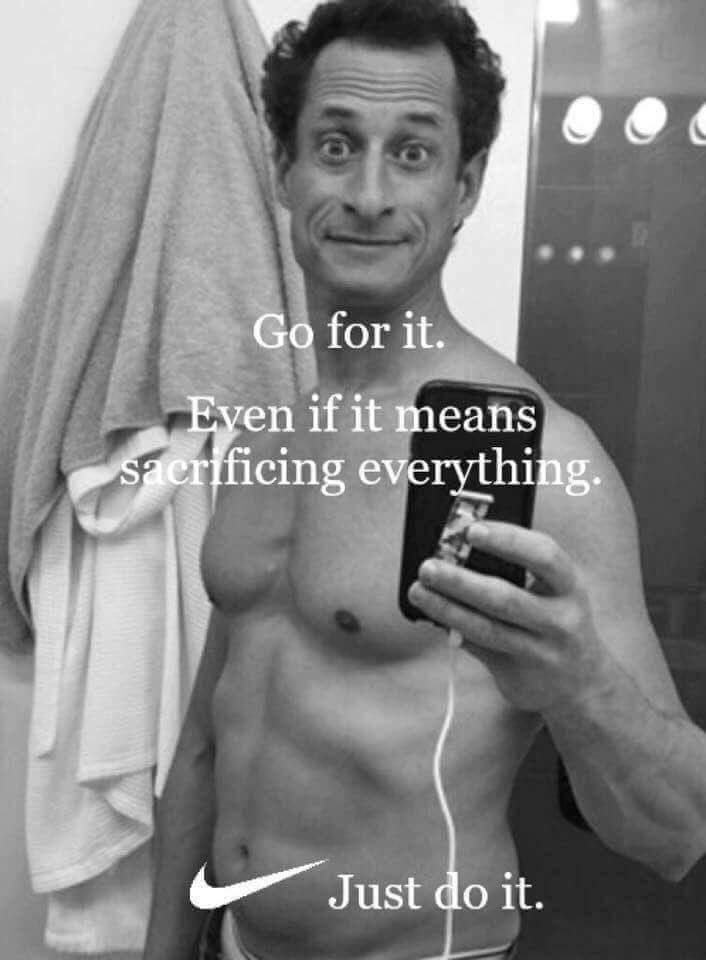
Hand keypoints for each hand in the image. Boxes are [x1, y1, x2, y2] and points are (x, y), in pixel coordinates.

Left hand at [407, 521, 609, 712]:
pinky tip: (434, 617)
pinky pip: (479, 649)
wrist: (582, 682)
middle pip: (505, 598)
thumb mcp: (553, 592)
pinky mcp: (518, 675)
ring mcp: (541, 652)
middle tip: (428, 566)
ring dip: (447, 609)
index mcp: (569, 586)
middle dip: (461, 581)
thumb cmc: (555, 619)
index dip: (508, 539)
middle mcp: (560, 620)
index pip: (544, 556)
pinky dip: (453, 631)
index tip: (471, 530)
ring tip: (419, 592)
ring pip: (486, 629)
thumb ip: (517, 573)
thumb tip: (457, 552)